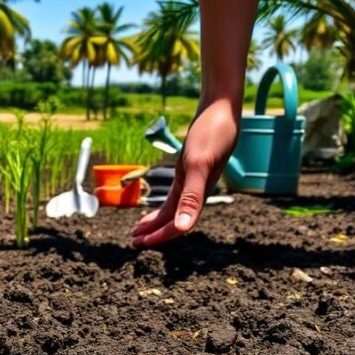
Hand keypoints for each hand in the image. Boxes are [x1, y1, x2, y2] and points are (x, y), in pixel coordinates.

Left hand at [131, 98, 239, 246]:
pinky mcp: (189, 172)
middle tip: (134, 241)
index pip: (179, 226)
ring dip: (155, 223)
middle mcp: (197, 192)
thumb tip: (183, 228)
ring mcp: (193, 182)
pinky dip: (161, 207)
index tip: (141, 243)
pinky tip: (149, 212)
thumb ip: (191, 197)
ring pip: (172, 211)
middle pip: (174, 221)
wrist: (220, 111)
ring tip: (137, 231)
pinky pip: (174, 197)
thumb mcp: (198, 165)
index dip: (161, 236)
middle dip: (154, 233)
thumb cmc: (211, 135)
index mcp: (199, 195)